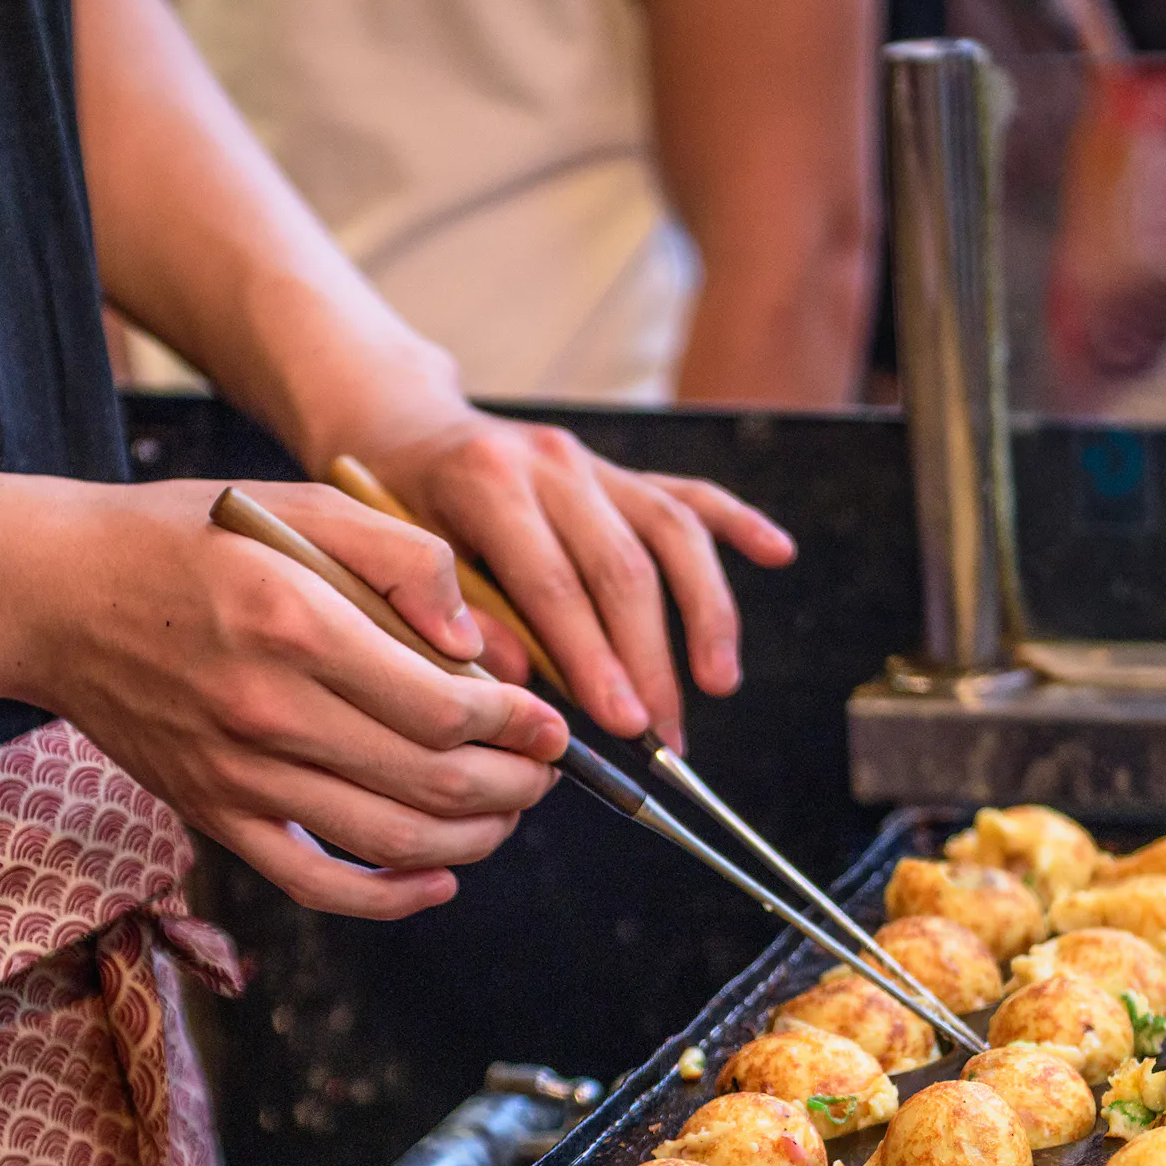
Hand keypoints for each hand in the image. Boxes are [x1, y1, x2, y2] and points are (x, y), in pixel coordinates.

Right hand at [23, 478, 569, 918]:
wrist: (58, 594)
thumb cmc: (186, 539)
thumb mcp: (298, 507)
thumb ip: (402, 558)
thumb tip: (477, 643)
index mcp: (296, 624)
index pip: (444, 707)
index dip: (518, 726)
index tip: (549, 722)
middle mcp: (267, 710)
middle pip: (432, 783)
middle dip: (513, 786)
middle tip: (545, 771)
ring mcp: (238, 775)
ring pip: (390, 841)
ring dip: (473, 841)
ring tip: (507, 813)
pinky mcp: (215, 816)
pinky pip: (316, 884)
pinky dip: (390, 897)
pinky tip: (440, 880)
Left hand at [349, 410, 794, 748]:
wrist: (399, 428)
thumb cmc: (387, 510)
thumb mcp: (390, 560)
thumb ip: (449, 616)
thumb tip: (521, 684)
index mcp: (488, 483)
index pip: (555, 584)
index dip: (594, 659)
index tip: (622, 724)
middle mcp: (552, 462)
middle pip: (624, 569)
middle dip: (650, 662)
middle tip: (665, 737)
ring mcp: (592, 463)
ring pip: (672, 534)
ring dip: (705, 614)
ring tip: (718, 685)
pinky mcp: (619, 471)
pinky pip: (689, 494)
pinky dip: (737, 524)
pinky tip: (777, 554)